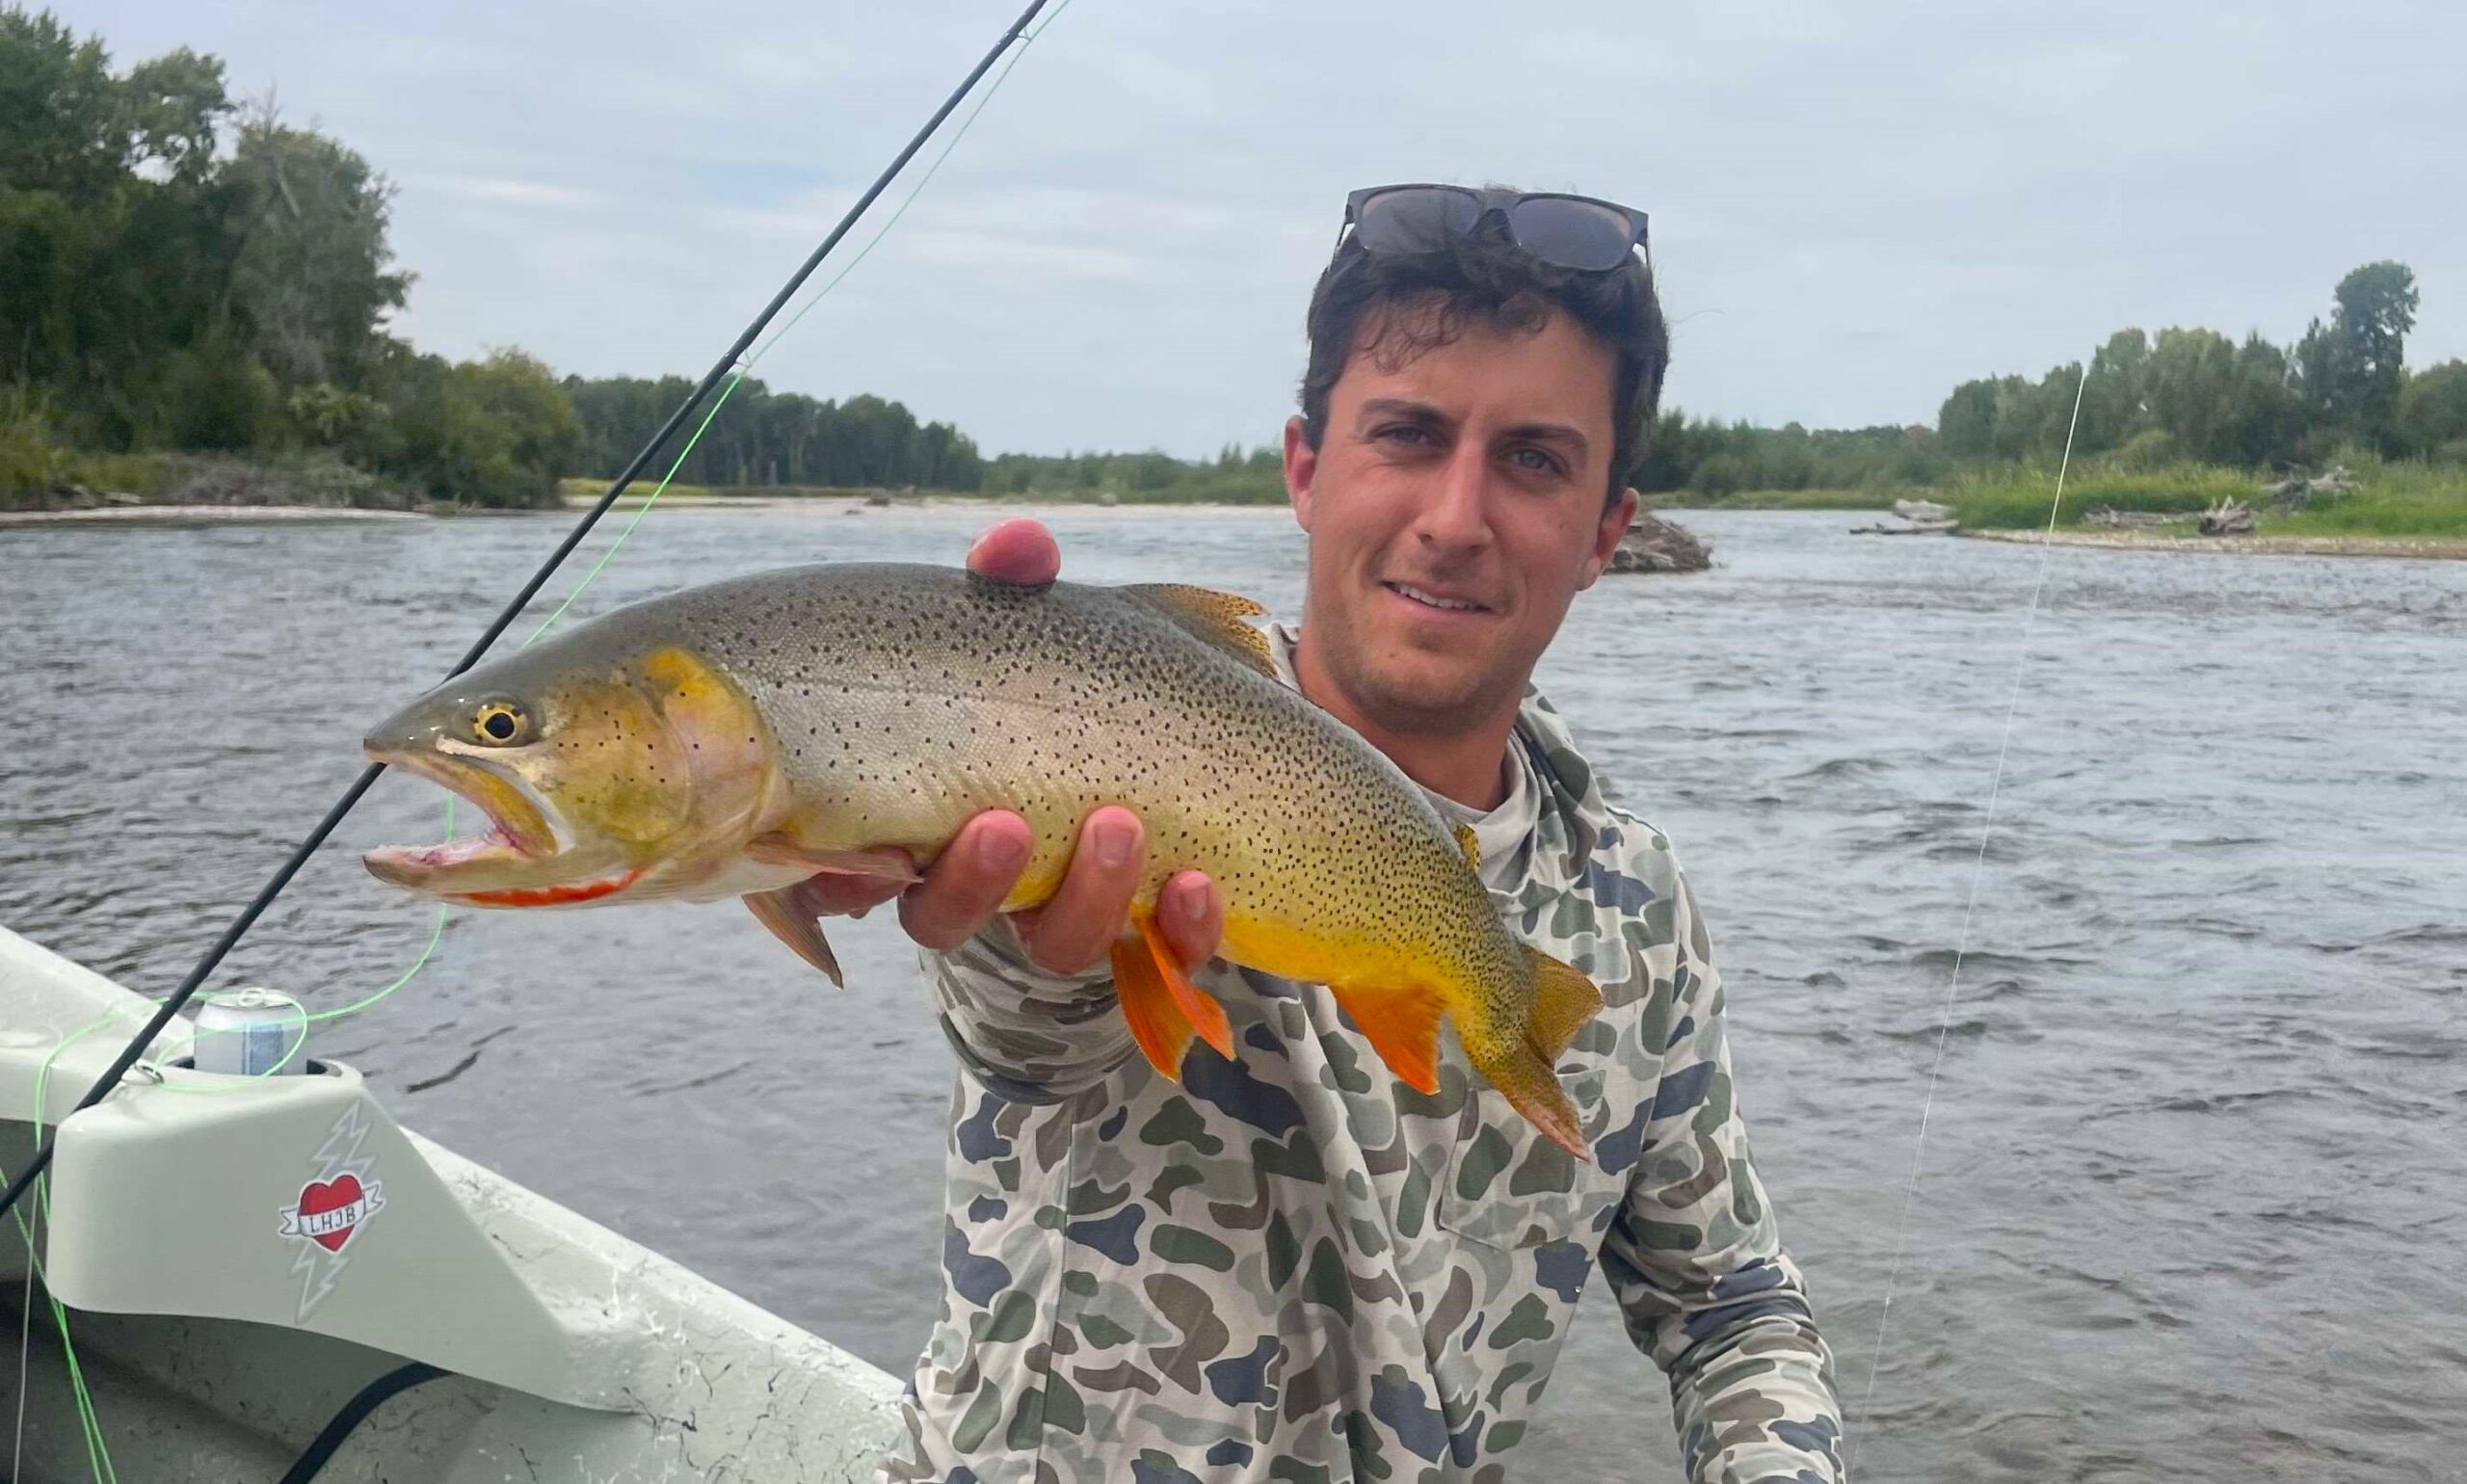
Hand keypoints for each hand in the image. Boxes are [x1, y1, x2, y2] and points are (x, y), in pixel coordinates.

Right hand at [784, 518, 1224, 975]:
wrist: (1197, 739)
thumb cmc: (1073, 677)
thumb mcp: (1039, 625)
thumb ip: (1015, 588)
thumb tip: (1017, 545)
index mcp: (924, 815)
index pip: (858, 867)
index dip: (847, 875)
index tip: (860, 854)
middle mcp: (985, 882)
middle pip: (948, 916)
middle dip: (973, 880)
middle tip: (1004, 823)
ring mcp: (1068, 913)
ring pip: (1056, 942)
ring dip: (1084, 892)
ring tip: (1120, 825)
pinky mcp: (1154, 932)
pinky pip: (1162, 955)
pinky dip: (1182, 927)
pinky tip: (1199, 884)